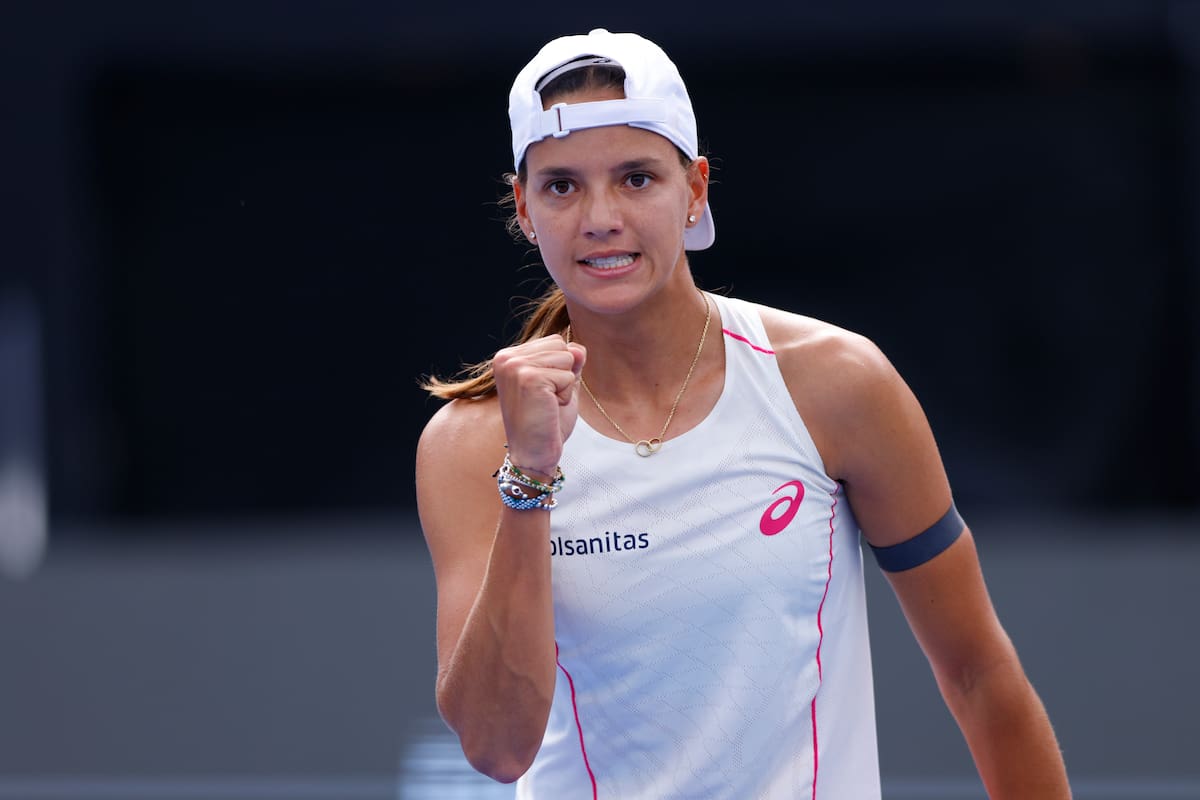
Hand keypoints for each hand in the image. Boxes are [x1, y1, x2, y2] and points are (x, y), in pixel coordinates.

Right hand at [492, 335, 585, 475]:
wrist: (534, 454)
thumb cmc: (545, 421)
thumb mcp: (560, 383)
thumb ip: (570, 362)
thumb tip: (578, 348)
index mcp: (509, 356)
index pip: (555, 341)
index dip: (559, 369)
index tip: (543, 392)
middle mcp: (507, 357)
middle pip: (561, 345)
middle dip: (563, 374)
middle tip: (546, 400)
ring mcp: (516, 367)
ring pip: (567, 358)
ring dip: (565, 385)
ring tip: (547, 404)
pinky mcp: (529, 379)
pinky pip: (568, 376)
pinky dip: (566, 396)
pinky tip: (548, 409)